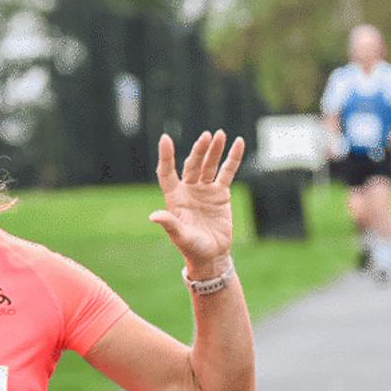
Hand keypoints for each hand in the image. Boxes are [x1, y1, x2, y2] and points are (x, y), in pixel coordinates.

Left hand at [151, 130, 245, 276]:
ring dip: (214, 150)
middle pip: (192, 164)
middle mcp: (188, 190)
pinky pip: (227, 172)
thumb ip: (170, 224)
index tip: (165, 138)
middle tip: (206, 136)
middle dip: (199, 150)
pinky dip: (232, 158)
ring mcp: (204, 190)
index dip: (166, 156)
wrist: (211, 255)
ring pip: (209, 165)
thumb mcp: (180, 236)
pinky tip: (237, 142)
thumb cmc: (192, 247)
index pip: (167, 172)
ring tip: (220, 134)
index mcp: (174, 197)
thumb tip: (153, 216)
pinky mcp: (220, 193)